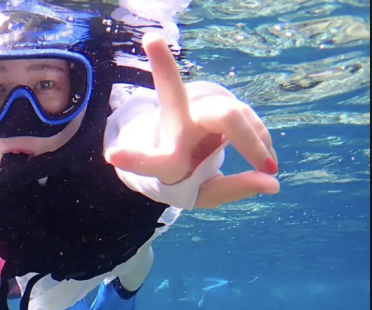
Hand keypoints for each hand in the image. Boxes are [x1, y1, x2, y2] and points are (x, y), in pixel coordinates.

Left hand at [104, 34, 279, 208]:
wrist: (185, 154)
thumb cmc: (192, 179)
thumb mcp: (206, 195)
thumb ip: (235, 190)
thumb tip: (273, 183)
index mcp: (166, 160)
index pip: (151, 161)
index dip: (134, 160)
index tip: (112, 155)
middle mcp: (174, 127)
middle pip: (175, 98)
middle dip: (163, 68)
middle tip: (150, 39)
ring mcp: (194, 107)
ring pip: (231, 114)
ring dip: (255, 141)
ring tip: (269, 165)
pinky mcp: (213, 97)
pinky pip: (245, 116)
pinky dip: (259, 137)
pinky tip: (264, 156)